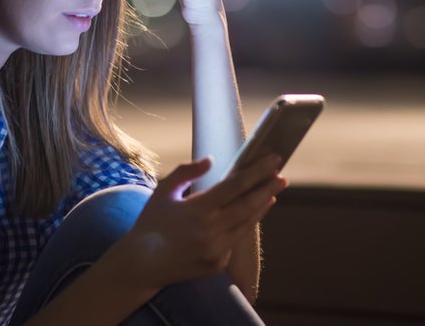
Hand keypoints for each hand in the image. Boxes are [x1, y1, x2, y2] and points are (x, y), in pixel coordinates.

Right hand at [119, 153, 286, 290]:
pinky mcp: (218, 263)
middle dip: (268, 187)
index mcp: (198, 208)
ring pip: (247, 223)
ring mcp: (216, 249)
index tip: (272, 159)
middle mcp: (211, 229)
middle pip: (248, 204)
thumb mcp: (163, 192)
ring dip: (262, 206)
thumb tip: (211, 160)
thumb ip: (186, 172)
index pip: (236, 185)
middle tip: (282, 175)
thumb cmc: (151, 223)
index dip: (257, 171)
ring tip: (273, 192)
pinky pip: (236, 240)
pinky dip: (246, 224)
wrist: (142, 264)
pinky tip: (252, 214)